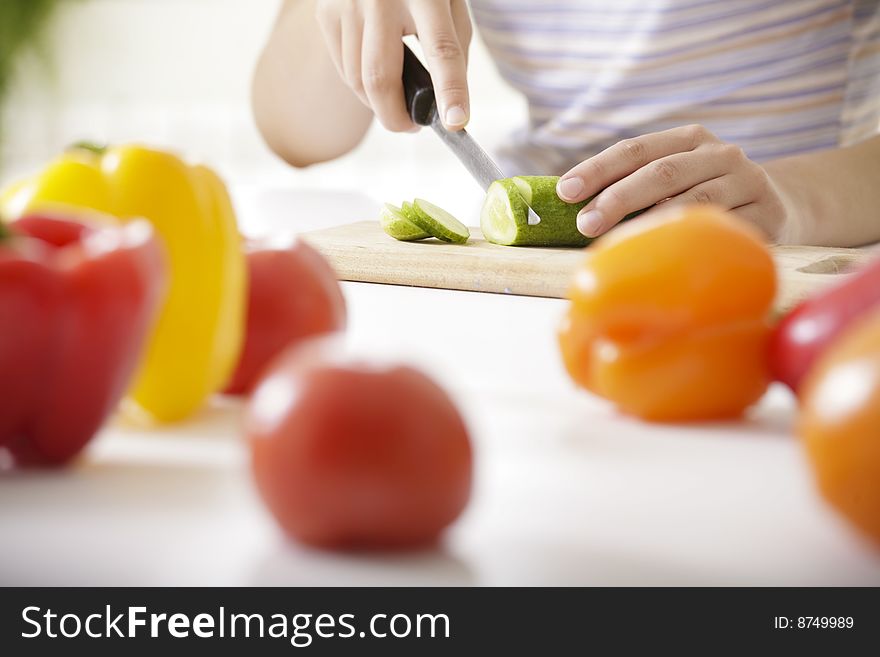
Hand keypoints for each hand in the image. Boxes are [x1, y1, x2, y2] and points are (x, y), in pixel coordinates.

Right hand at [315, 0, 472, 131]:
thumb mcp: (450, 2)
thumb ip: (453, 47)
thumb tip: (446, 103)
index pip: (441, 49)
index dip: (450, 90)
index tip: (455, 123)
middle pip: (380, 78)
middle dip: (396, 117)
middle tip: (411, 127)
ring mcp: (347, 5)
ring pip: (357, 81)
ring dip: (379, 103)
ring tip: (397, 98)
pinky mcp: (326, 13)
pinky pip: (343, 69)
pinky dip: (361, 83)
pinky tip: (376, 71)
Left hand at [556, 124, 790, 240]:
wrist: (781, 205)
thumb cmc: (706, 195)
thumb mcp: (677, 178)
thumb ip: (634, 185)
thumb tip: (571, 208)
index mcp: (689, 138)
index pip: (635, 149)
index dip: (598, 169)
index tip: (565, 192)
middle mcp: (720, 153)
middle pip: (662, 172)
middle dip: (618, 197)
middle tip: (585, 223)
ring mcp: (747, 182)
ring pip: (694, 199)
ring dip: (651, 221)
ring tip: (616, 240)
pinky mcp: (767, 215)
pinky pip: (723, 229)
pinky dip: (692, 239)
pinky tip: (665, 252)